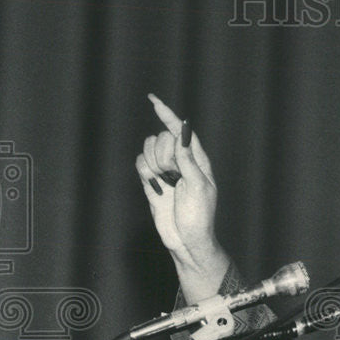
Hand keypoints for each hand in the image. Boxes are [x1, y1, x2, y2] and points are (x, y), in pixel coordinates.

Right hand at [136, 94, 227, 297]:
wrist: (185, 240)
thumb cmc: (200, 217)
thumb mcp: (199, 188)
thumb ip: (188, 160)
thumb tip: (182, 133)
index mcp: (198, 160)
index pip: (181, 130)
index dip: (168, 115)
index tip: (152, 99)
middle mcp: (180, 162)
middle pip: (162, 138)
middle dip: (164, 154)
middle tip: (173, 176)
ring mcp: (164, 171)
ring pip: (148, 148)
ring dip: (153, 163)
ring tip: (165, 183)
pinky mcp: (151, 181)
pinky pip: (139, 163)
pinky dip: (144, 171)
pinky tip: (154, 185)